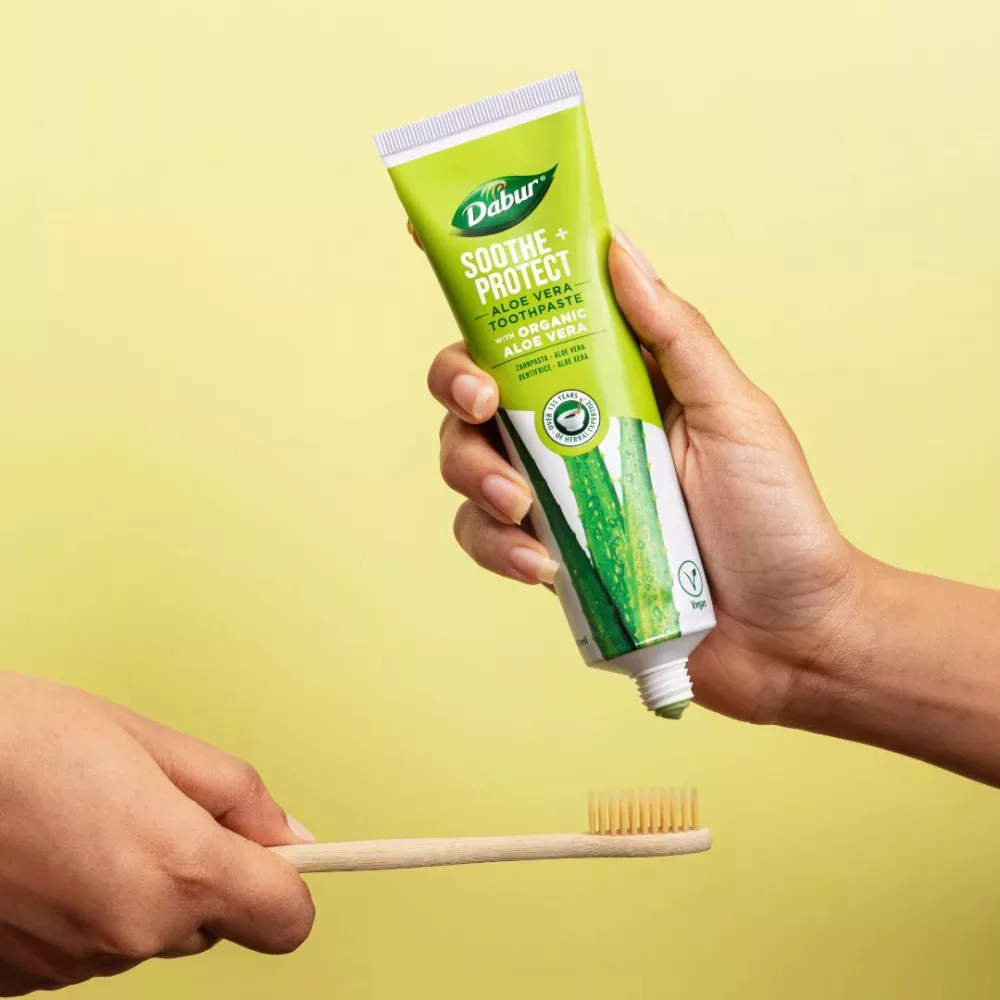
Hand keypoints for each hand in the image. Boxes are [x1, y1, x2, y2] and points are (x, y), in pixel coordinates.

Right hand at [0, 672, 314, 995]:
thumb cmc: (24, 737)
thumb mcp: (152, 741)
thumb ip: (238, 796)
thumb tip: (294, 840)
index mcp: (180, 871)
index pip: (286, 921)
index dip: (287, 885)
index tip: (274, 855)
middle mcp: (132, 935)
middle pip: (212, 919)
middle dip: (199, 869)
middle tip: (145, 806)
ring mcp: (73, 966)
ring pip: (147, 930)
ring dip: (136, 886)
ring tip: (80, 823)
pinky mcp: (22, 981)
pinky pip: (89, 946)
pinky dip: (83, 909)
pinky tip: (43, 860)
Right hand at [427, 228, 862, 723]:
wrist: (785, 634)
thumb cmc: (776, 518)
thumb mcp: (734, 413)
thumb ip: (675, 335)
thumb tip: (620, 249)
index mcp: (620, 383)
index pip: (539, 325)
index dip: (488, 300)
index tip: (447, 275)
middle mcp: (576, 433)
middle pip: (479, 390)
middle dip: (461, 387)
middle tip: (484, 403)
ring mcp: (557, 496)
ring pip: (467, 463)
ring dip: (474, 475)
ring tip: (519, 504)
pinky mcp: (548, 557)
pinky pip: (487, 539)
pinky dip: (498, 547)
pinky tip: (542, 565)